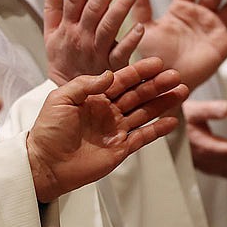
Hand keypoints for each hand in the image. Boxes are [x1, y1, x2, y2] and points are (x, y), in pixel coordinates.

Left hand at [27, 57, 189, 201]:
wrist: (44, 164)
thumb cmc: (48, 131)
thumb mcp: (60, 98)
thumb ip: (85, 84)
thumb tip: (109, 74)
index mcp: (94, 97)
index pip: (122, 80)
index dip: (140, 71)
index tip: (157, 62)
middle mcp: (108, 111)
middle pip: (138, 94)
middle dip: (157, 85)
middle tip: (175, 75)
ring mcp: (116, 130)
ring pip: (145, 112)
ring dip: (163, 102)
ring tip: (181, 91)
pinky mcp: (120, 149)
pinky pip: (143, 137)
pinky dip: (158, 129)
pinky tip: (172, 121)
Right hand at [44, 0, 144, 84]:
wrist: (69, 95)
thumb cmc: (63, 64)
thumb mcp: (50, 37)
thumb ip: (52, 11)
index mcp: (67, 28)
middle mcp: (81, 37)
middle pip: (94, 8)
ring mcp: (96, 52)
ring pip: (108, 26)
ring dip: (121, 7)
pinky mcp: (110, 67)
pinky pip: (121, 52)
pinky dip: (130, 40)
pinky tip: (140, 26)